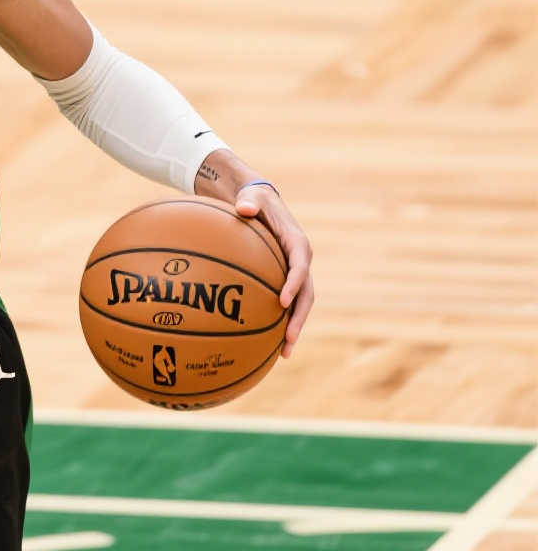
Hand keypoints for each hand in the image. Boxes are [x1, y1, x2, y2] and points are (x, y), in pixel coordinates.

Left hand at [235, 184, 313, 356]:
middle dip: (299, 318)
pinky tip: (270, 343)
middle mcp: (301, 261)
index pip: (300, 266)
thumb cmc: (254, 200)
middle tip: (288, 340)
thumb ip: (249, 202)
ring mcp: (295, 272)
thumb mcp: (252, 197)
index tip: (282, 302)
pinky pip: (287, 303)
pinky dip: (282, 322)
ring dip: (294, 327)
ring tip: (284, 353)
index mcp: (296, 243)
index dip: (293, 284)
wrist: (260, 203)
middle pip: (306, 294)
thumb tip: (243, 208)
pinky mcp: (286, 279)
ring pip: (300, 304)